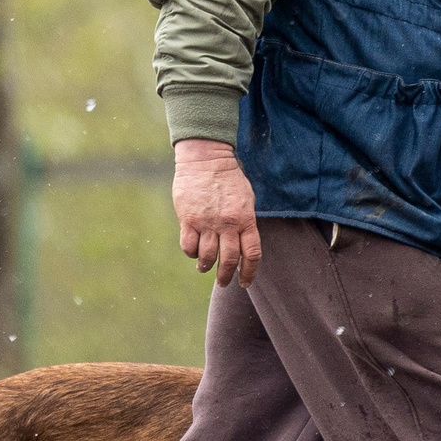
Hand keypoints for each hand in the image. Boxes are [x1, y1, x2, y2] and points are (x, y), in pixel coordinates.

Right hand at [173, 139, 260, 285]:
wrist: (207, 159)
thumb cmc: (229, 179)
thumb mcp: (246, 199)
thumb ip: (245, 222)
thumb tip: (242, 245)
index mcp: (245, 219)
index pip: (251, 254)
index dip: (249, 272)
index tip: (244, 282)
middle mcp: (227, 224)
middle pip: (228, 260)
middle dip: (225, 276)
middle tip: (223, 282)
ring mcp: (207, 222)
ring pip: (207, 257)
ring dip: (206, 267)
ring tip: (204, 268)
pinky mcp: (188, 219)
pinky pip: (188, 246)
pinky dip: (191, 253)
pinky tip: (193, 252)